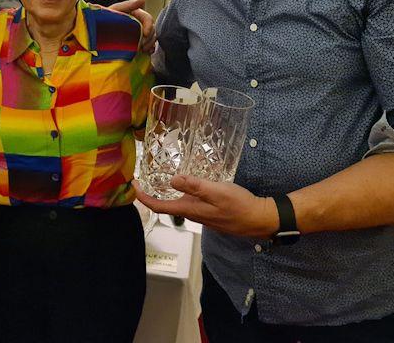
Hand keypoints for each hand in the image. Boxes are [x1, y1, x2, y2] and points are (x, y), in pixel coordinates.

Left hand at [108, 0, 155, 53]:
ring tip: (142, 50)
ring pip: (152, 37)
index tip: (145, 34)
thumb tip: (142, 0)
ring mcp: (139, 33)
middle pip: (152, 29)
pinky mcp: (138, 42)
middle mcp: (139, 23)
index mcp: (136, 13)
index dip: (149, 26)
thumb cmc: (104, 20)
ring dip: (150, 44)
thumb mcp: (115, 11)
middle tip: (142, 46)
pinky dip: (149, 49)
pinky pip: (149, 45)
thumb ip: (128, 5)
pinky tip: (146, 52)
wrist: (98, 34)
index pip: (148, 18)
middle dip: (149, 38)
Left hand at [133, 175, 278, 238]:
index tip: (133, 185)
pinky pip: (190, 201)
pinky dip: (182, 191)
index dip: (144, 197)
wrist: (259, 219)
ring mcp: (201, 213)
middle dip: (153, 192)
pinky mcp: (210, 211)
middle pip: (166, 205)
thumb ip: (195, 186)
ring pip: (178, 202)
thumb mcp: (217, 191)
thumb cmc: (239, 206)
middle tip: (144, 176)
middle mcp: (192, 213)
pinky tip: (187, 181)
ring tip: (161, 175)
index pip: (159, 206)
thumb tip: (172, 180)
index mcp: (190, 209)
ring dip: (167, 192)